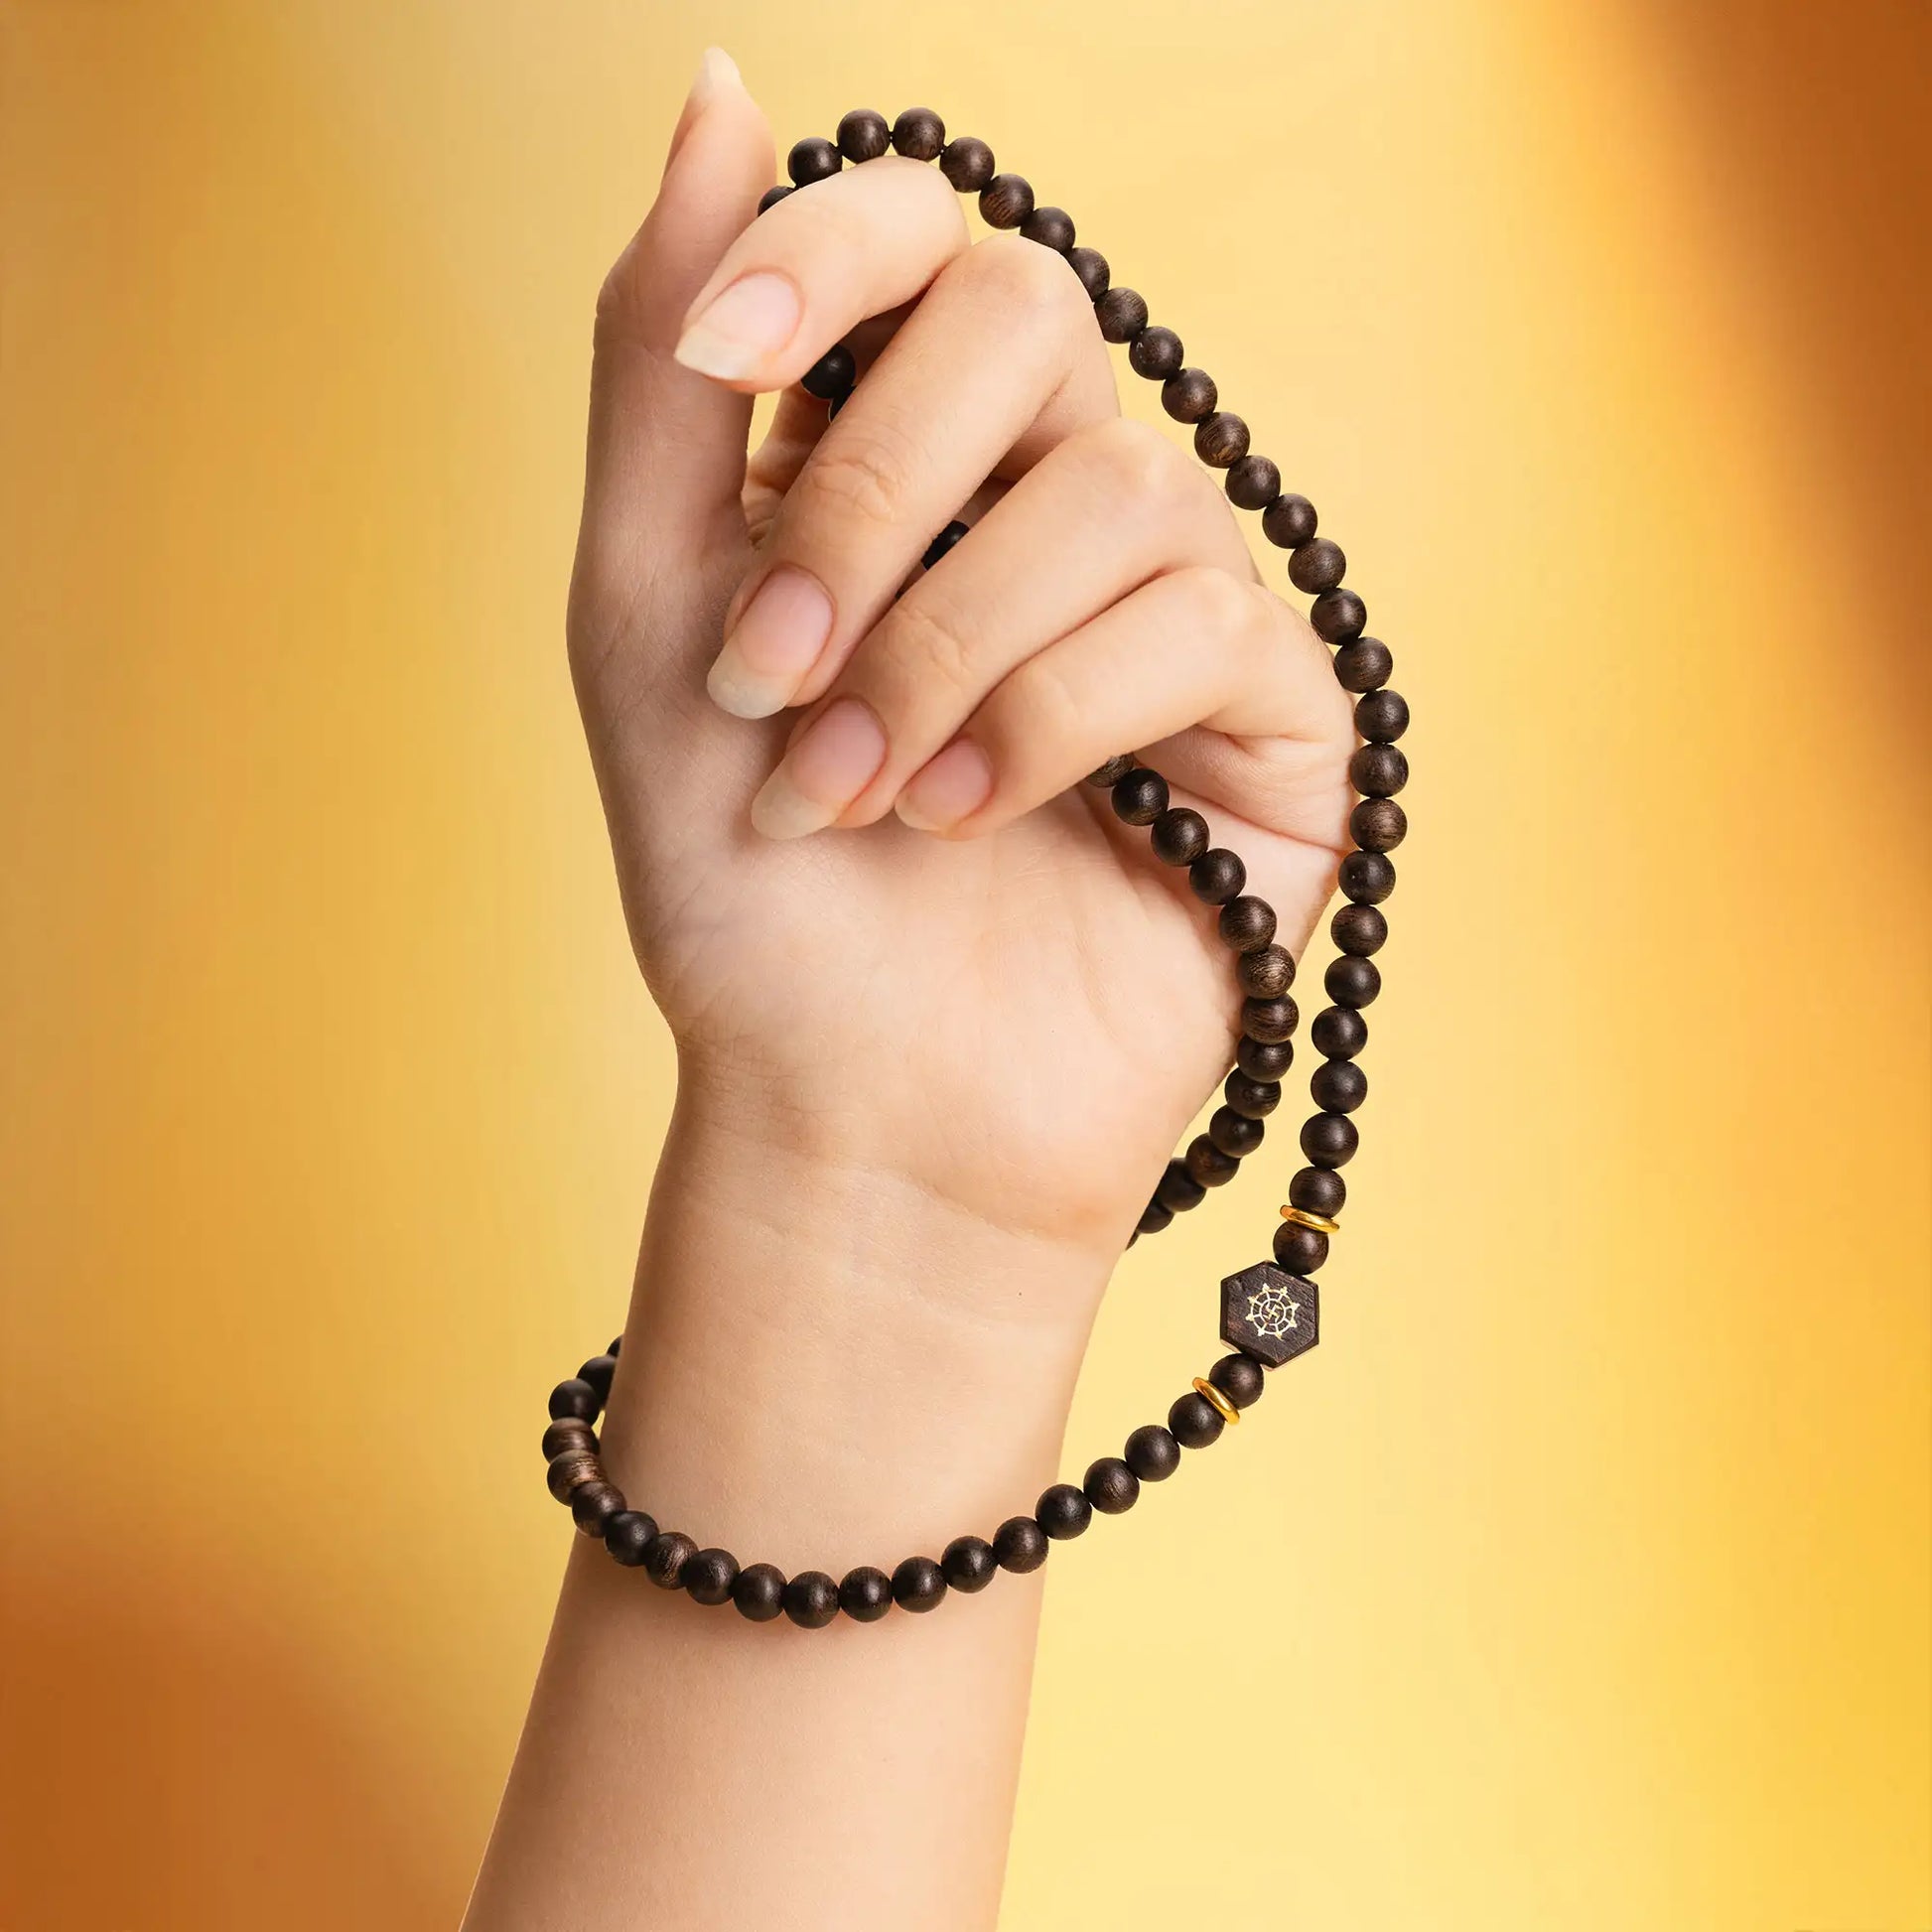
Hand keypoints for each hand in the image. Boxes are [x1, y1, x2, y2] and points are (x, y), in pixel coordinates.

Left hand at [567, 53, 1351, 1292]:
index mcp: (911, 457)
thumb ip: (667, 363)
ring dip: (945, 650)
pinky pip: (1192, 620)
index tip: (720, 364)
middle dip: (877, 499)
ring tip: (860, 797)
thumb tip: (727, 87)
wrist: (855, 1104)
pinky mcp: (1271, 712)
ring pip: (1108, 490)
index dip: (830, 258)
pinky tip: (971, 816)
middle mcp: (1053, 500)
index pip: (925, 237)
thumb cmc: (743, 881)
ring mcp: (1174, 599)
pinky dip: (1049, 721)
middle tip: (778, 670)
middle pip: (1029, 320)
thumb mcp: (646, 610)